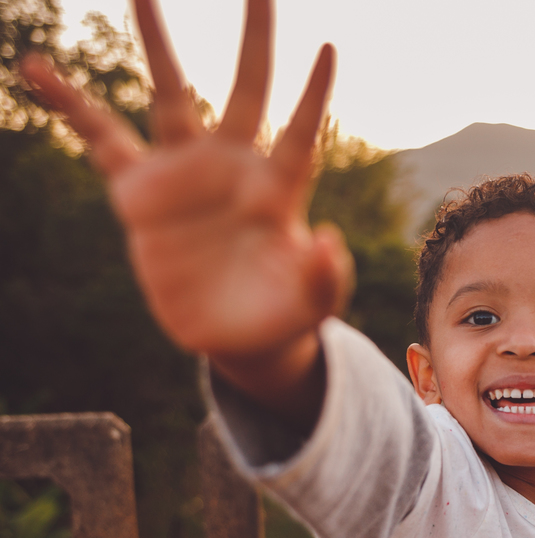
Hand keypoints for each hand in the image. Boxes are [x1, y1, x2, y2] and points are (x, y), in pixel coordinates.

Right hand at [20, 0, 349, 424]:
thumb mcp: (313, 303)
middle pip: (248, 91)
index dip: (315, 93)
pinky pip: (100, 138)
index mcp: (281, 188)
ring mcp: (185, 174)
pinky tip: (40, 68)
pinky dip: (71, 105)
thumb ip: (326, 275)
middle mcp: (235, 167)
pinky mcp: (140, 193)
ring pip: (171, 96)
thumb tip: (326, 236)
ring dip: (160, 46)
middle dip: (255, 41)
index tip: (330, 48)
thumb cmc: (281, 311)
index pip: (303, 131)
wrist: (233, 335)